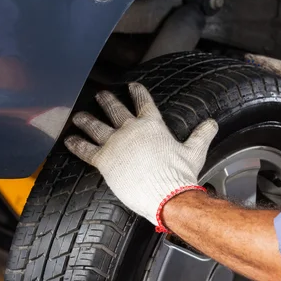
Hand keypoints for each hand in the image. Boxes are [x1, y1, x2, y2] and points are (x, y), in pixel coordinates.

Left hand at [64, 83, 217, 229]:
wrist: (165, 195)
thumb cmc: (180, 175)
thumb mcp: (195, 152)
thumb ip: (201, 135)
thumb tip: (212, 123)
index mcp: (152, 125)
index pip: (143, 102)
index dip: (137, 93)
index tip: (132, 86)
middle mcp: (131, 129)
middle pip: (115, 110)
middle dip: (107, 100)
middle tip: (101, 95)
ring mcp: (115, 143)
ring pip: (96, 126)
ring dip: (86, 119)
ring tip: (79, 115)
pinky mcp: (103, 160)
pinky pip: (86, 149)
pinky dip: (76, 144)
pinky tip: (68, 139)